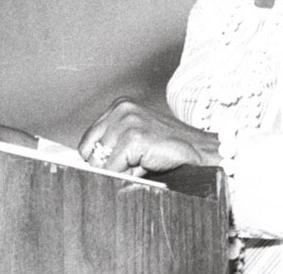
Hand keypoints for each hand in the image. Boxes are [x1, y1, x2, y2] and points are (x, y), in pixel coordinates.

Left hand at [77, 97, 218, 176]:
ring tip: (143, 162)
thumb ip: (110, 147)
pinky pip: (114, 169)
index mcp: (119, 106)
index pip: (87, 141)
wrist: (198, 151)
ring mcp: (127, 121)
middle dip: (108, 166)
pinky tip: (147, 164)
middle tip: (134, 164)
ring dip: (121, 171)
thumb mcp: (133, 140)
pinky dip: (129, 175)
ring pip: (101, 163)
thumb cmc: (166, 149)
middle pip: (90, 153)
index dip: (98, 160)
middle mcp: (121, 109)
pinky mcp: (134, 137)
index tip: (115, 166)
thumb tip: (84, 167)